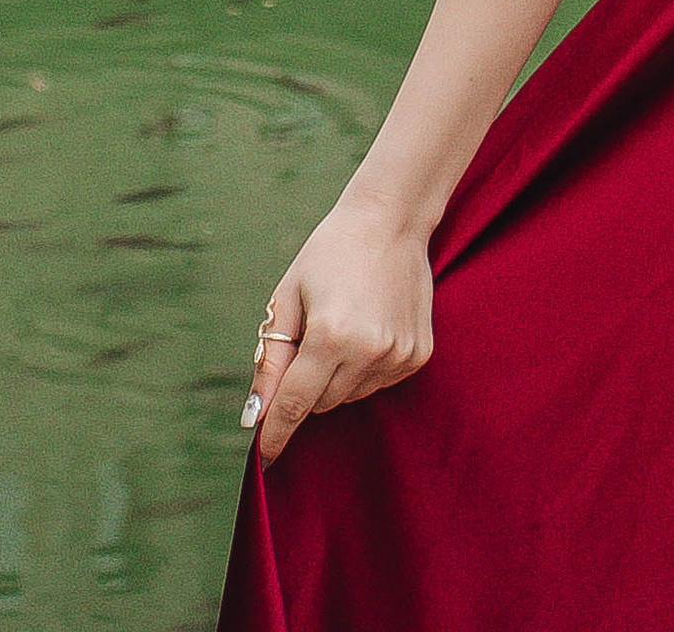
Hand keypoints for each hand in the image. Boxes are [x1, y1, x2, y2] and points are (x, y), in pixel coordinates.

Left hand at [244, 191, 435, 462]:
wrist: (392, 218)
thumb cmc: (331, 252)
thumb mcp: (289, 297)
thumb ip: (271, 360)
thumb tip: (255, 415)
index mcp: (330, 335)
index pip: (294, 405)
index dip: (275, 432)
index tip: (263, 456)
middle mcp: (367, 351)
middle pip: (321, 403)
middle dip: (306, 386)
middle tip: (311, 340)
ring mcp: (398, 355)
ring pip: (350, 396)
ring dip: (337, 377)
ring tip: (344, 326)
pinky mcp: (418, 355)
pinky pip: (378, 383)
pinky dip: (365, 368)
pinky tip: (369, 328)